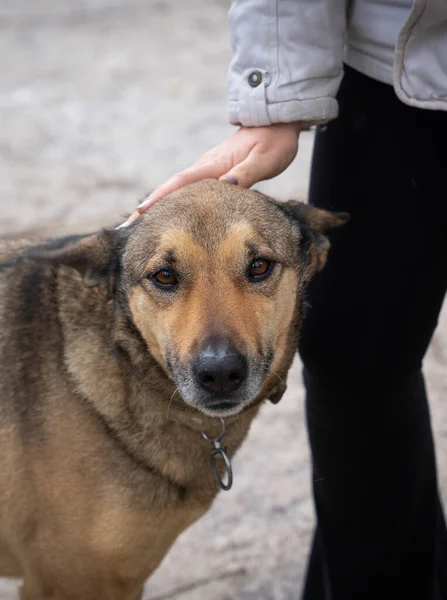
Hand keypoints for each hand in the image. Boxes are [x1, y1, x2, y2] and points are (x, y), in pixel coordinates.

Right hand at [119, 121, 301, 226]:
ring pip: (176, 189)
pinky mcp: (211, 173)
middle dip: (148, 207)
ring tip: (138, 227)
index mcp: (214, 165)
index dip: (160, 198)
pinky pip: (187, 189)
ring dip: (157, 206)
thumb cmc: (273, 142)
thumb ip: (245, 174)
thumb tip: (224, 187)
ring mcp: (206, 169)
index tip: (140, 213)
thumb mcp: (264, 159)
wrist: (274, 121)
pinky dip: (172, 201)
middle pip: (170, 188)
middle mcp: (205, 166)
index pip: (181, 182)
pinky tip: (167, 214)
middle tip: (127, 228)